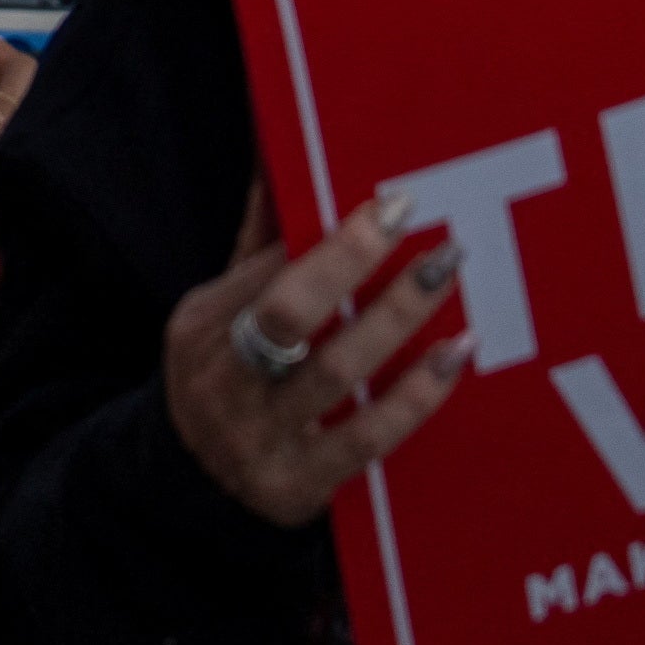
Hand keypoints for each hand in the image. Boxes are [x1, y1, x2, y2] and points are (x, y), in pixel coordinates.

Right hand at [163, 181, 468, 526]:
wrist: (189, 487)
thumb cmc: (222, 379)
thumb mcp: (215, 314)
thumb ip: (257, 246)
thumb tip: (279, 156)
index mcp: (203, 329)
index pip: (267, 269)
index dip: (328, 235)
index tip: (389, 201)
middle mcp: (224, 383)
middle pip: (290, 313)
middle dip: (352, 261)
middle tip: (414, 222)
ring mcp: (259, 439)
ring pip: (337, 372)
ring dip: (397, 318)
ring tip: (445, 273)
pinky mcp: (299, 486)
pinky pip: (369, 436)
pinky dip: (417, 393)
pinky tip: (455, 354)